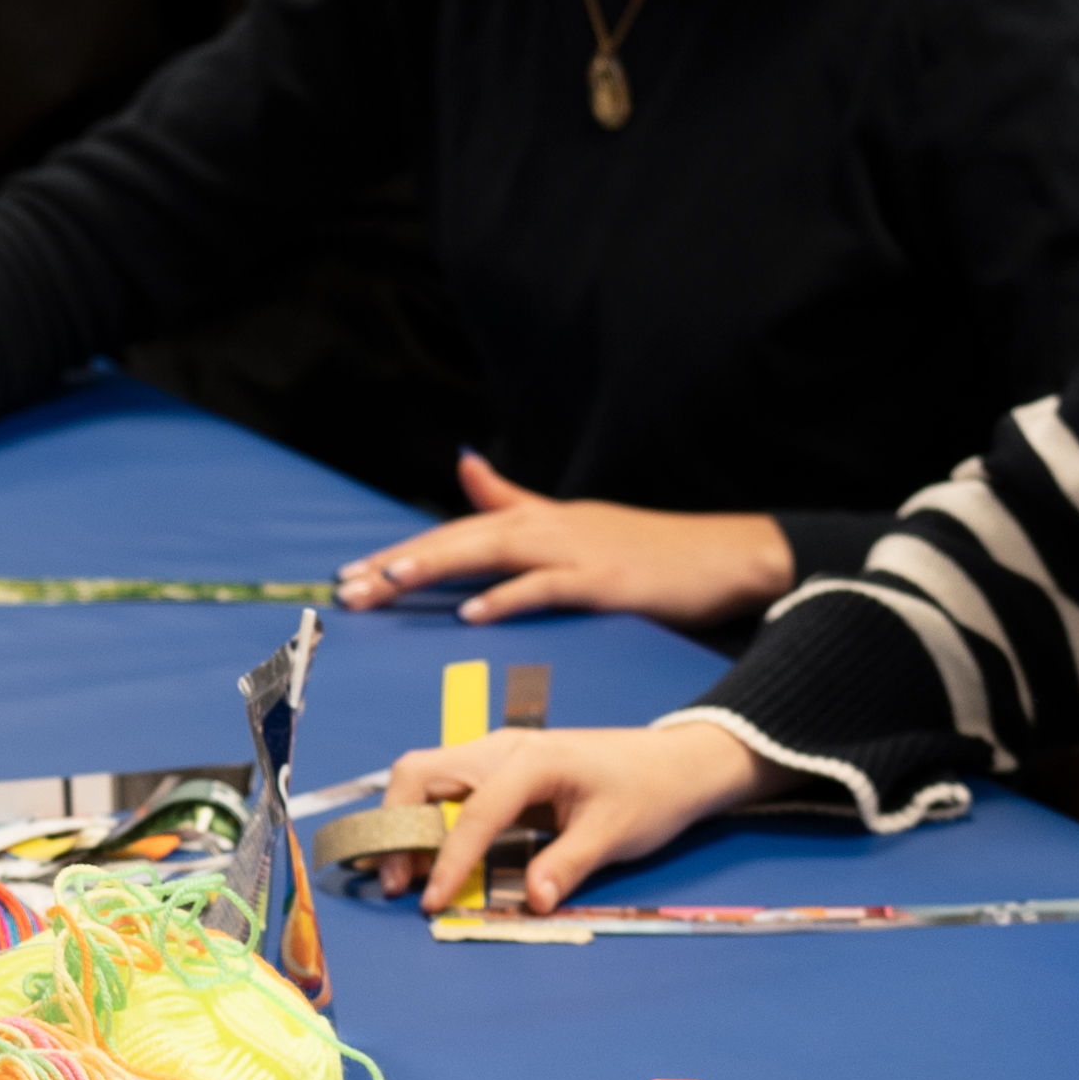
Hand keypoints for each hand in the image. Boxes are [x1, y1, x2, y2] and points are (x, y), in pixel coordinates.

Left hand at [339, 460, 797, 636]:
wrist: (730, 556)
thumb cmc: (652, 552)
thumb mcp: (573, 522)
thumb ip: (515, 501)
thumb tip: (466, 465)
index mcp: (540, 521)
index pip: (458, 532)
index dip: (404, 550)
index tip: (351, 572)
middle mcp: (551, 527)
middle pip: (463, 537)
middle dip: (402, 561)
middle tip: (348, 586)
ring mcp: (579, 550)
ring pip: (495, 551)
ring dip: (440, 565)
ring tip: (390, 582)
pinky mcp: (607, 579)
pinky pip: (550, 587)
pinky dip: (510, 597)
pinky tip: (474, 614)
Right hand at [393, 704, 765, 916]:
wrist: (675, 763)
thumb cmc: (650, 792)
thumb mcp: (614, 833)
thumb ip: (567, 865)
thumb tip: (533, 903)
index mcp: (532, 759)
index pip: (472, 811)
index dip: (447, 860)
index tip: (432, 902)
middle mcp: (503, 748)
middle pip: (420, 773)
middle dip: (396, 825)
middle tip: (396, 881)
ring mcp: (497, 755)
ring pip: (426, 778)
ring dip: (405, 823)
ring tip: (404, 875)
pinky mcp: (499, 770)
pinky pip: (447, 790)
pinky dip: (427, 820)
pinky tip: (431, 857)